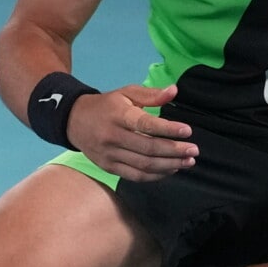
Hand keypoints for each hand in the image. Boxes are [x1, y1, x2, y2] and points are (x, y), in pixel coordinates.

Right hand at [67, 83, 197, 182]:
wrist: (74, 121)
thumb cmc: (107, 106)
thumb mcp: (126, 93)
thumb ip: (151, 94)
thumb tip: (174, 91)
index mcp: (118, 116)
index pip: (146, 125)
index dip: (168, 129)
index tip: (187, 131)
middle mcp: (113, 137)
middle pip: (148, 149)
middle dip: (174, 151)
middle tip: (194, 150)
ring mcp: (110, 155)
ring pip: (144, 165)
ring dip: (169, 165)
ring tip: (188, 161)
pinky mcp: (109, 167)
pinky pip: (136, 176)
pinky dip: (156, 175)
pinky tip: (171, 169)